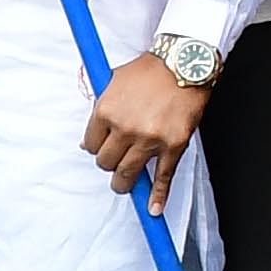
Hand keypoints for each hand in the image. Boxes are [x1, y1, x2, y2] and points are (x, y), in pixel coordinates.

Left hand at [84, 47, 210, 193]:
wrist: (183, 62)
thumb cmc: (150, 70)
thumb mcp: (113, 82)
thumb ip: (100, 110)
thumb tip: (87, 142)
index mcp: (106, 111)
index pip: (90, 146)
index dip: (96, 148)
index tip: (103, 147)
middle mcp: (125, 128)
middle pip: (106, 163)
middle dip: (110, 163)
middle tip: (116, 161)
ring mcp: (149, 139)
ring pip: (127, 174)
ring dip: (124, 182)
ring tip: (125, 183)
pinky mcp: (173, 145)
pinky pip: (162, 177)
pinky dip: (158, 195)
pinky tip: (154, 208)